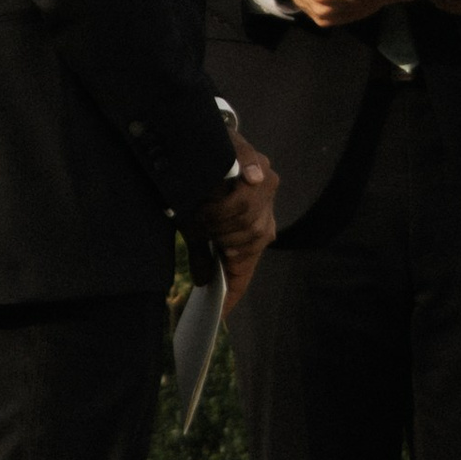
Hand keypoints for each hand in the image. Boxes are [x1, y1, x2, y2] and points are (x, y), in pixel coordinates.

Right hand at [191, 129, 278, 310]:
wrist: (195, 146)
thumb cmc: (197, 192)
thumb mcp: (197, 226)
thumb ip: (203, 253)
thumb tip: (205, 282)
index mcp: (255, 229)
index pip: (247, 263)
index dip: (235, 287)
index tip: (221, 313)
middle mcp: (265, 208)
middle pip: (246, 238)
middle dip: (219, 238)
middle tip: (201, 227)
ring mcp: (264, 183)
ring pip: (245, 212)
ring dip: (218, 215)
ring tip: (202, 206)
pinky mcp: (255, 159)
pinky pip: (254, 171)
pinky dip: (252, 174)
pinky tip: (250, 178)